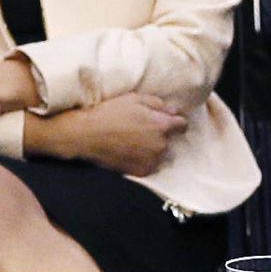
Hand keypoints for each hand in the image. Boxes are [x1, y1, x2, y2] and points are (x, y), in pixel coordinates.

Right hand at [47, 93, 185, 176]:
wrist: (88, 135)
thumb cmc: (110, 113)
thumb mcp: (135, 98)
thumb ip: (158, 104)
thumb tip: (173, 111)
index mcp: (162, 125)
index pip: (182, 125)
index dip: (175, 122)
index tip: (167, 122)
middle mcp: (161, 145)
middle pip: (169, 140)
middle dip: (160, 135)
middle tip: (141, 130)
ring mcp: (151, 160)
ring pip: (159, 154)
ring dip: (152, 149)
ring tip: (132, 142)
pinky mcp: (141, 172)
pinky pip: (149, 165)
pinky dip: (142, 160)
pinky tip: (128, 152)